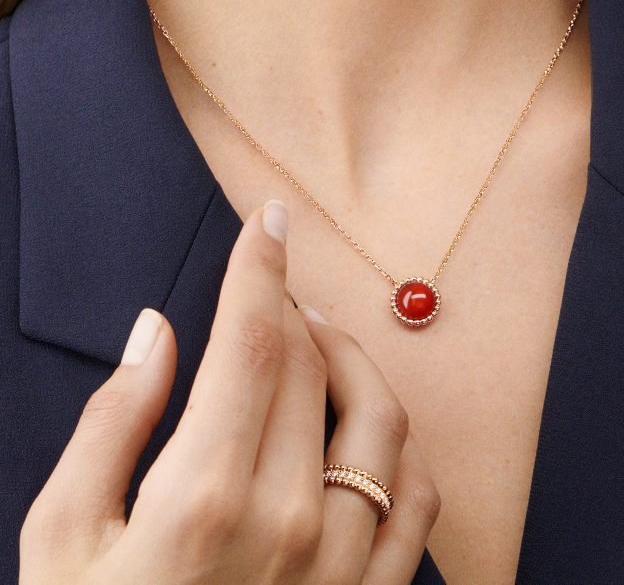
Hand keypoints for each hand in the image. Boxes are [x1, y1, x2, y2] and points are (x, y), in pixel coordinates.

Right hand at [19, 200, 441, 583]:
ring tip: (319, 341)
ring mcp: (342, 565)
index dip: (260, 265)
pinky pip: (417, 496)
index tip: (266, 218)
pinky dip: (399, 442)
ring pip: (380, 416)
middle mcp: (289, 521)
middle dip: (291, 305)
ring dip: (354, 359)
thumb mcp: (61, 542)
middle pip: (312, 363)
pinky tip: (364, 427)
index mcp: (203, 496)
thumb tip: (156, 334)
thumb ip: (112, 425)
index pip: (252, 338)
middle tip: (270, 288)